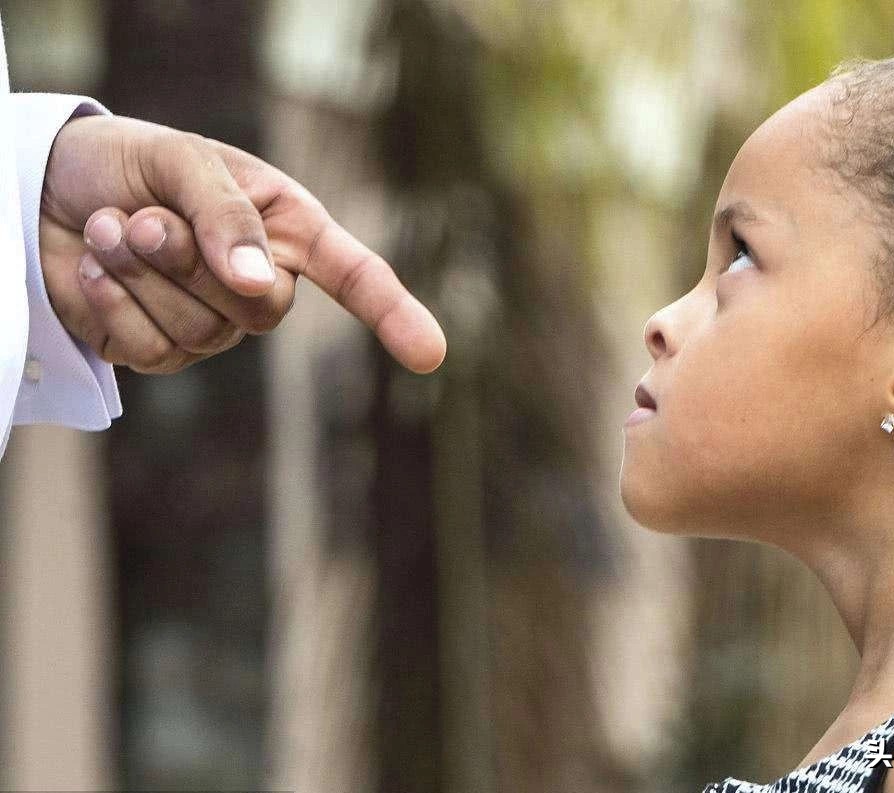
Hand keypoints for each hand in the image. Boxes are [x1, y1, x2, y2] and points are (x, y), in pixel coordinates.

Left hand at [39, 114, 446, 373]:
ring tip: (109, 227)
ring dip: (140, 273)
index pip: (355, 277)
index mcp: (287, 229)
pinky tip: (92, 265)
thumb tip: (258, 286)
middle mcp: (260, 284)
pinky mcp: (158, 352)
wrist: (45, 187)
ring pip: (201, 332)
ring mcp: (212, 326)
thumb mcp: (182, 161)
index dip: (394, 314)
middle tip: (141, 218)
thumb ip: (226, 215)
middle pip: (262, 309)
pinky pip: (151, 351)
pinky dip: (112, 301)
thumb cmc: (129, 162)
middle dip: (191, 260)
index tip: (431, 355)